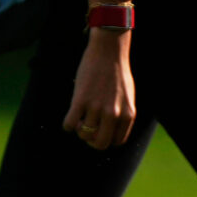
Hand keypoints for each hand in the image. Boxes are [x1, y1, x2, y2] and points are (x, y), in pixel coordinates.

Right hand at [62, 29, 136, 150]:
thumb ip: (122, 114)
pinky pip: (69, 124)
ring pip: (84, 134)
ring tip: (80, 116)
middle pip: (100, 143)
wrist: (108, 52)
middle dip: (91, 140)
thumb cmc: (118, 73)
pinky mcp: (80, 100)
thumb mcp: (128, 97)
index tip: (100, 131)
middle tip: (87, 129)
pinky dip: (68, 125)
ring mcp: (97, 107)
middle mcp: (114, 113)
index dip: (106, 139)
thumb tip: (110, 131)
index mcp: (128, 114)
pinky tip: (71, 115)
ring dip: (79, 129)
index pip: (117, 142)